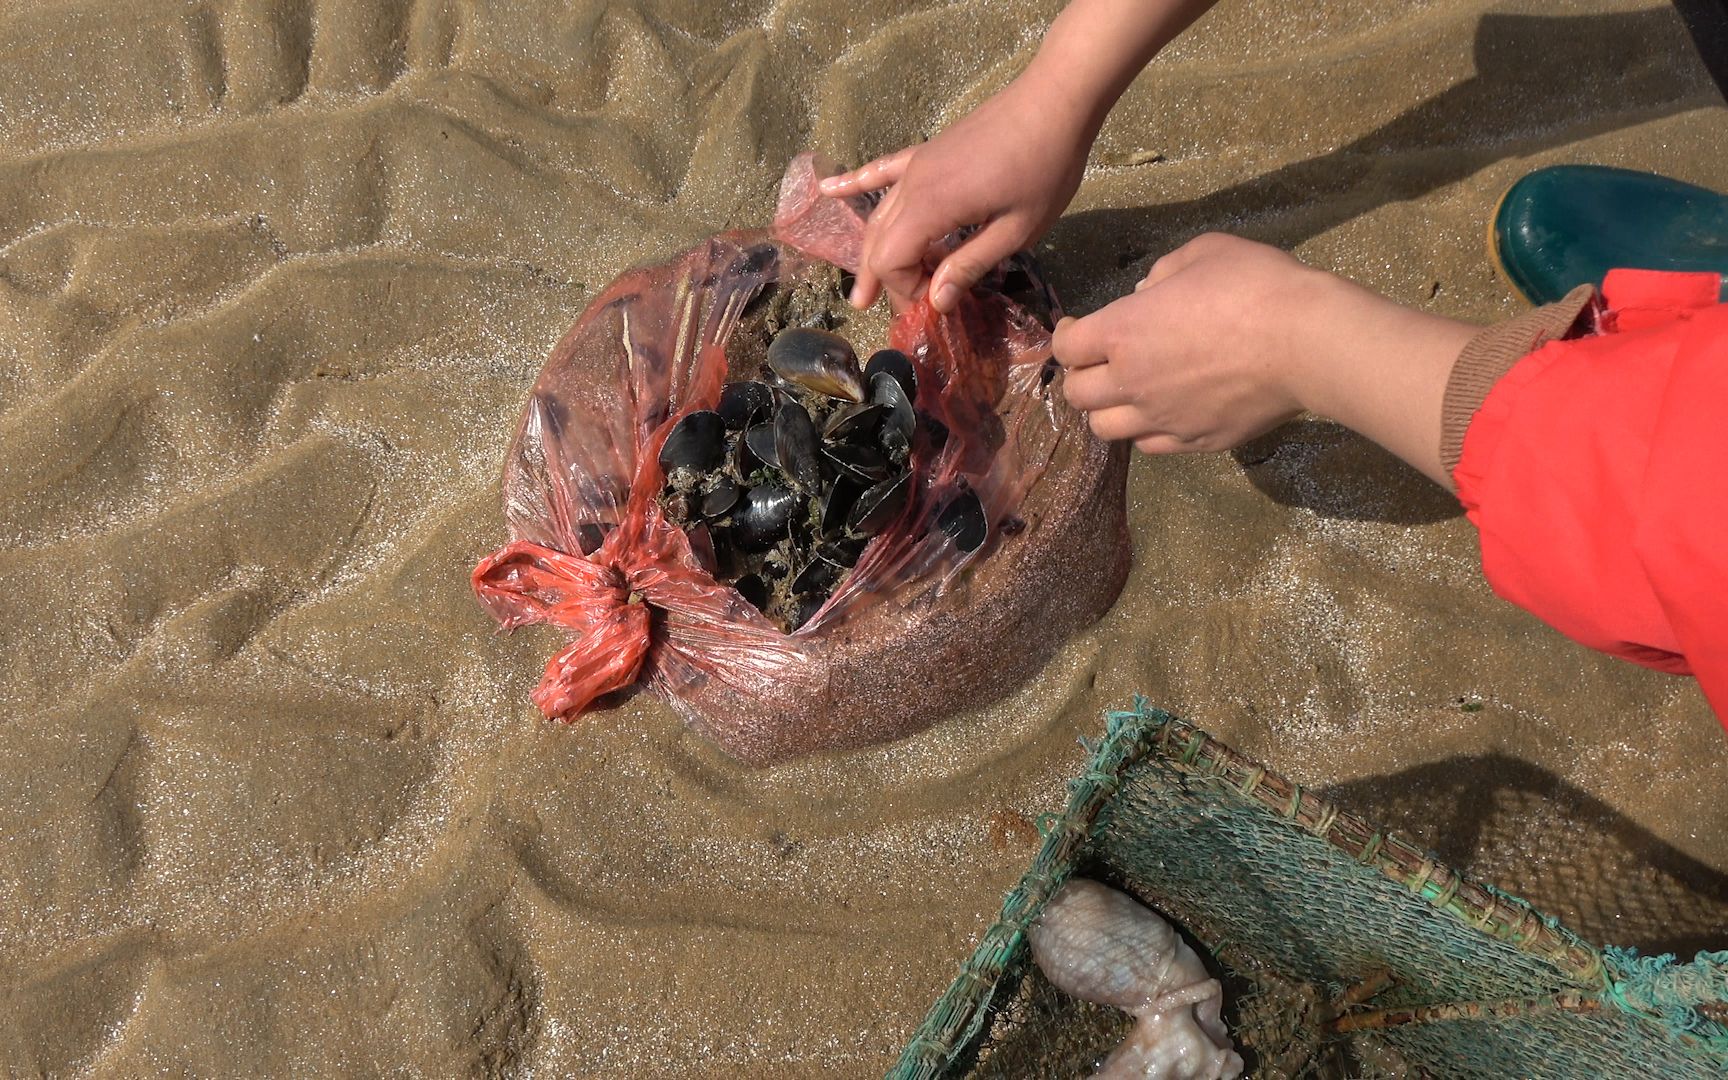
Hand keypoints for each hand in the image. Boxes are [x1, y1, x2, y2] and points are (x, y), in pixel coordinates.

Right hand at [820, 72, 1097, 312]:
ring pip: (880, 215)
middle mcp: (913, 185)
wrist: (1054, 100)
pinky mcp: (927, 151)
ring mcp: (917, 165)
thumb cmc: (1044, 167)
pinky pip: (881, 170)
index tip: (935, 306)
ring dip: (873, 253)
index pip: (891, 260)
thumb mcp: (1016, 229)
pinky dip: (853, 182)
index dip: (905, 290)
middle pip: (880, 242)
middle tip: (899, 311)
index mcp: (932, 207)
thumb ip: (972, 263)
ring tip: (864, 290)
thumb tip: (938, 299)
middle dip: (888, 280)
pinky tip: (827, 189)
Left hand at [1055, 233, 1478, 485]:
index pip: (1066, 347)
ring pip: (1105, 429)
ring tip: (1127, 393)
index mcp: (1122, 331)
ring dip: (1107, 409)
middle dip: (1081, 375)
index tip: (1076, 329)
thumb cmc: (1254, 286)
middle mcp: (1131, 382)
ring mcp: (1161, 418)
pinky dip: (1145, 430)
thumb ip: (1161, 274)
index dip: (1065, 336)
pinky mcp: (1193, 442)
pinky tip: (1162, 412)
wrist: (1305, 342)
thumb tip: (1144, 295)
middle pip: (1076, 394)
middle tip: (1100, 362)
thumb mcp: (1202, 254)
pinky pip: (1149, 446)